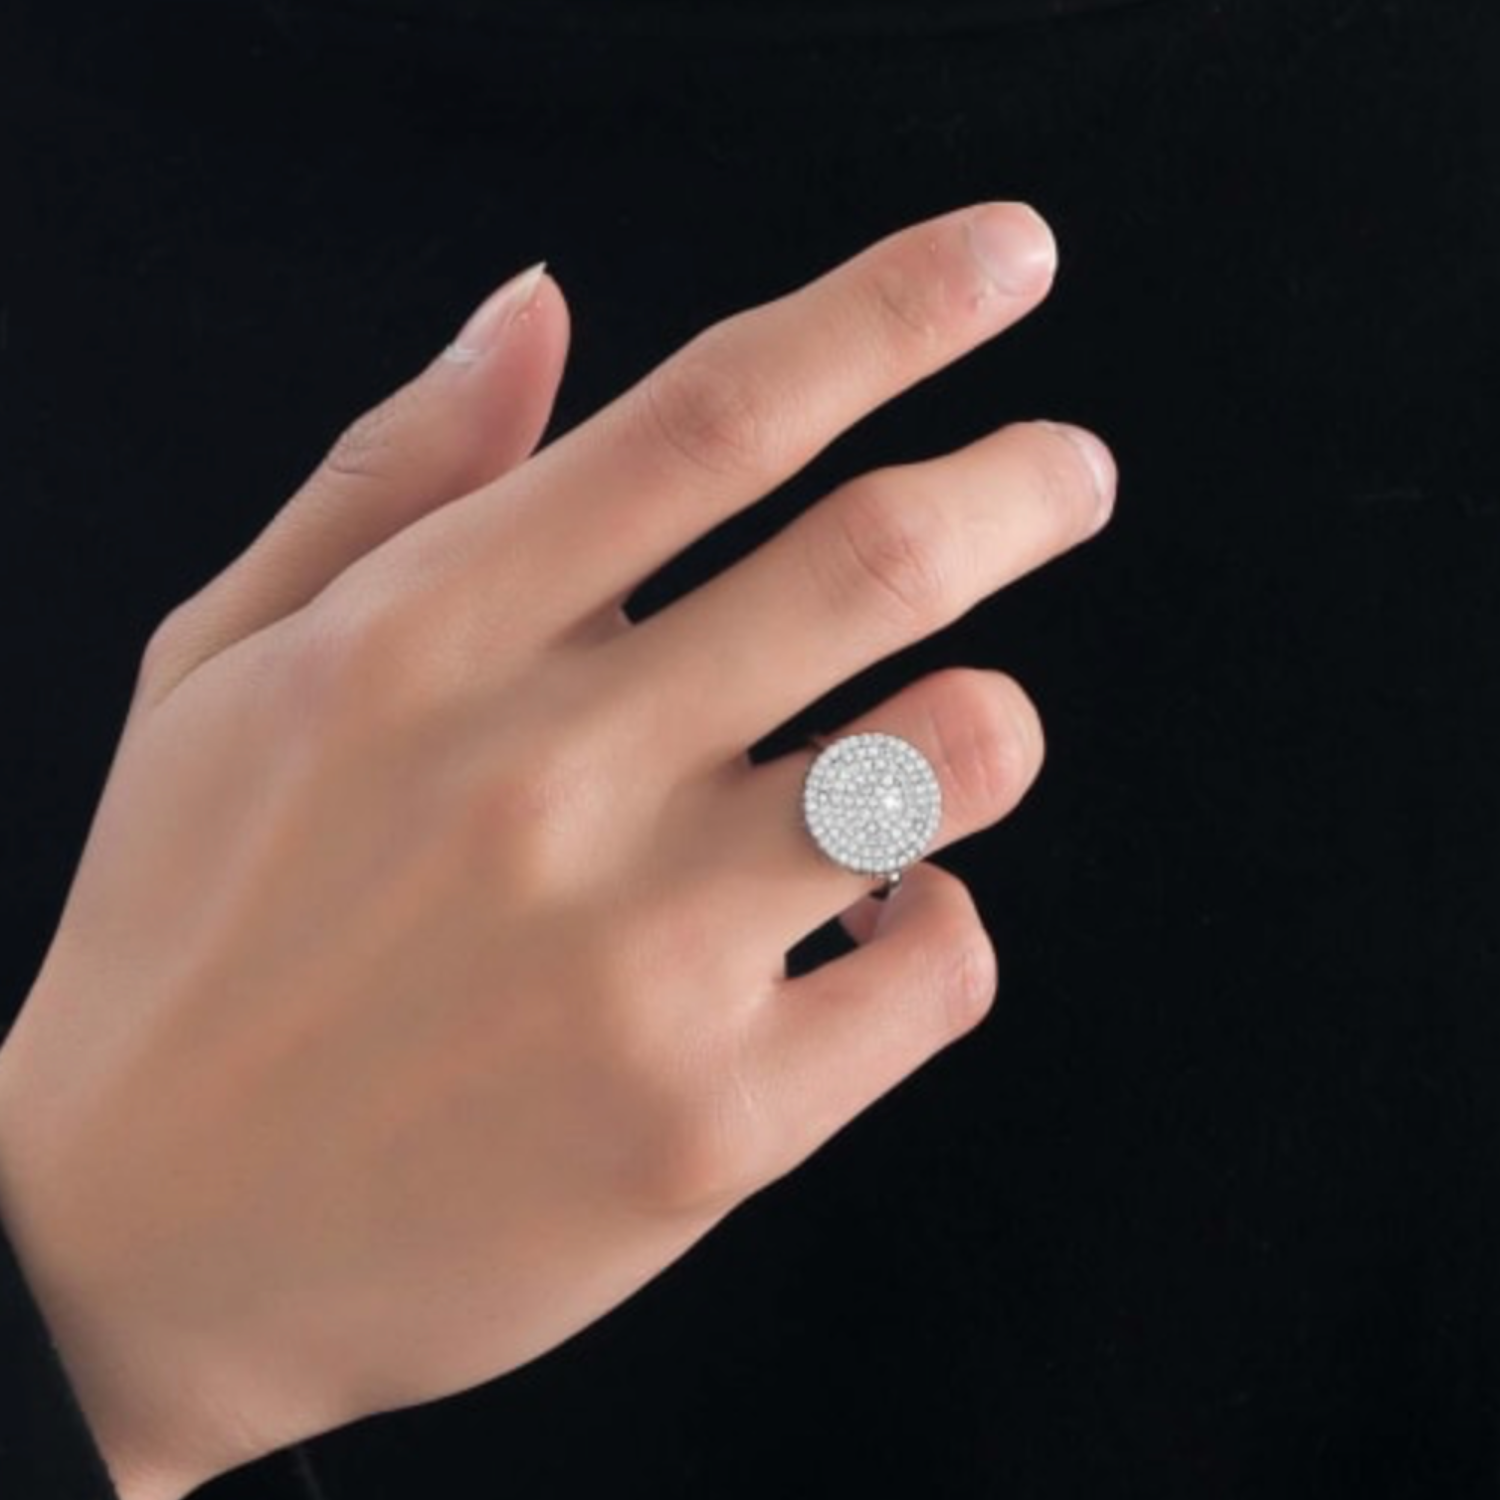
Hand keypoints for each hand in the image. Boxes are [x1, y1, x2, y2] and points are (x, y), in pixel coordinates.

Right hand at [0, 202, 1111, 1499]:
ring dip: (989, 724)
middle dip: (1018, 486)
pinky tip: (878, 923)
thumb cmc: (187, 938)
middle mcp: (551, 783)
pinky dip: (944, 926)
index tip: (1006, 261)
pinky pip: (938, 973)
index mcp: (429, 644)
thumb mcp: (224, 672)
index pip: (714, 418)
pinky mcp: (714, 1127)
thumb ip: (392, 477)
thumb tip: (535, 307)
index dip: (891, 310)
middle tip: (1068, 469)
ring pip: (946, 765)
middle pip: (876, 563)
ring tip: (958, 730)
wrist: (140, 1251)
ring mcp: (643, 965)